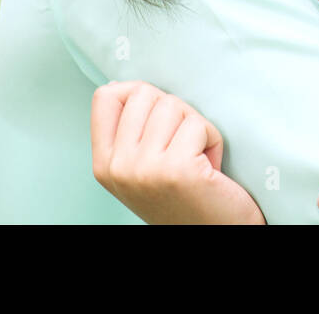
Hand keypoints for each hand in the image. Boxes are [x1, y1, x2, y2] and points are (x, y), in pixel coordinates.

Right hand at [91, 80, 263, 223]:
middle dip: (174, 109)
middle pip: (144, 93)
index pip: (105, 97)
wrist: (213, 232)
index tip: (158, 115)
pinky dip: (212, 139)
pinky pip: (198, 124)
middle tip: (183, 142)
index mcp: (104, 164)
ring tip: (197, 155)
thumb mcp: (140, 167)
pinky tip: (209, 165)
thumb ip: (129, 133)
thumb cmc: (184, 197)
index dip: (137, 92)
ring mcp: (144, 169)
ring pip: (173, 105)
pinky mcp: (176, 169)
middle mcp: (118, 167)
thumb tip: (120, 85)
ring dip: (195, 125)